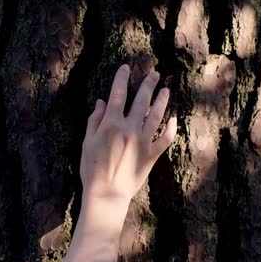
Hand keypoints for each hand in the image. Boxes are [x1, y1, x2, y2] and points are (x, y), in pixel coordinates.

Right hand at [80, 64, 176, 203]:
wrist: (106, 194)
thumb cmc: (92, 169)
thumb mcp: (86, 143)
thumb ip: (94, 120)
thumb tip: (101, 101)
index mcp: (110, 124)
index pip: (117, 94)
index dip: (121, 78)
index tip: (125, 67)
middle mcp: (129, 129)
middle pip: (141, 100)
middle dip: (148, 84)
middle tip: (155, 74)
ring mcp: (143, 141)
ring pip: (156, 115)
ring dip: (162, 101)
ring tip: (166, 90)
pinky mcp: (152, 154)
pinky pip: (165, 138)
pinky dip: (171, 128)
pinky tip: (173, 118)